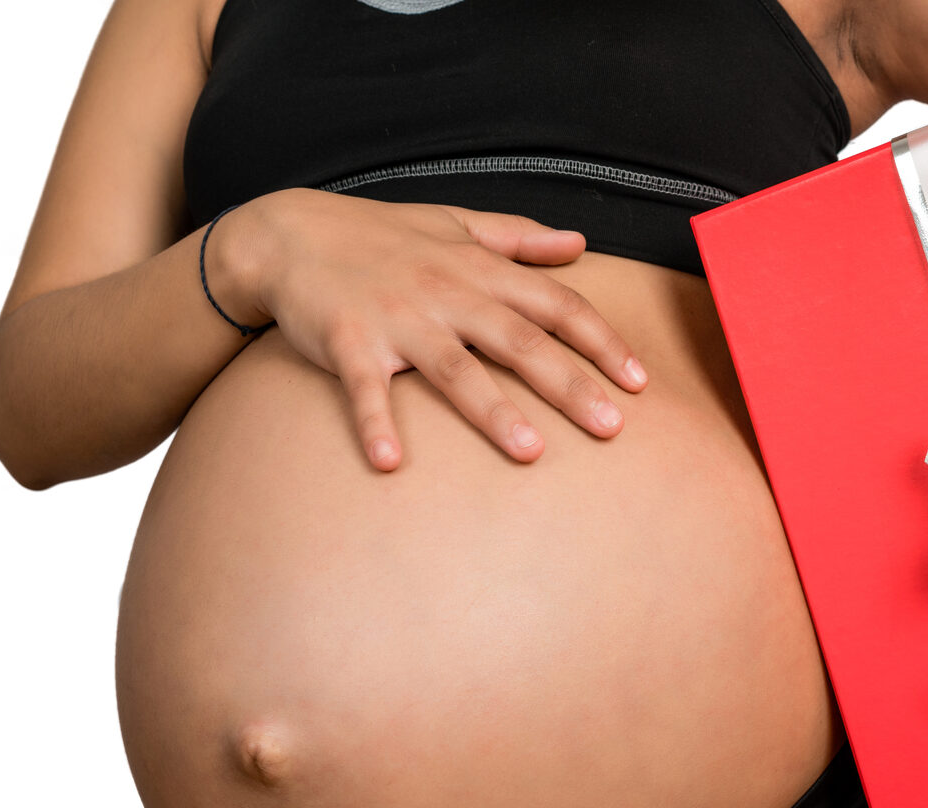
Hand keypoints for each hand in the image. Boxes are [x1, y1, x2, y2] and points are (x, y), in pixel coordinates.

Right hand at [207, 188, 647, 469]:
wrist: (288, 235)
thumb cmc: (379, 236)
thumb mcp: (454, 225)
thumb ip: (518, 239)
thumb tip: (578, 243)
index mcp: (477, 269)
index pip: (554, 304)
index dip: (600, 341)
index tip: (638, 381)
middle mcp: (445, 292)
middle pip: (519, 341)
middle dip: (569, 384)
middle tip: (612, 428)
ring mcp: (397, 318)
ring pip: (454, 368)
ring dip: (491, 411)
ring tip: (529, 453)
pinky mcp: (348, 341)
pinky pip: (365, 387)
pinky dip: (375, 422)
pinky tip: (390, 462)